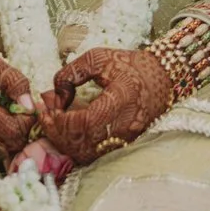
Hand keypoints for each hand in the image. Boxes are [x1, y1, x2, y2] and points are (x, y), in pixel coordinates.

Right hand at [0, 55, 37, 162]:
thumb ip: (14, 82)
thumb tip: (29, 106)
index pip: (9, 128)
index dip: (27, 121)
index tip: (31, 109)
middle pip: (7, 143)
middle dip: (23, 131)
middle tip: (27, 115)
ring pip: (1, 149)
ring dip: (14, 137)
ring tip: (16, 118)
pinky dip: (3, 140)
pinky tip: (4, 124)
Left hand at [35, 47, 173, 164]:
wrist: (164, 78)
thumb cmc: (132, 65)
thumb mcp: (100, 58)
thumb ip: (72, 72)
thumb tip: (56, 93)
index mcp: (122, 100)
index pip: (84, 122)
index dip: (60, 118)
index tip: (47, 104)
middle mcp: (124, 125)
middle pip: (81, 142)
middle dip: (56, 130)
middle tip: (45, 113)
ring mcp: (124, 138)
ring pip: (84, 152)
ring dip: (63, 140)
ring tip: (54, 121)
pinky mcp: (121, 145)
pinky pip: (92, 152)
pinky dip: (75, 144)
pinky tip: (68, 129)